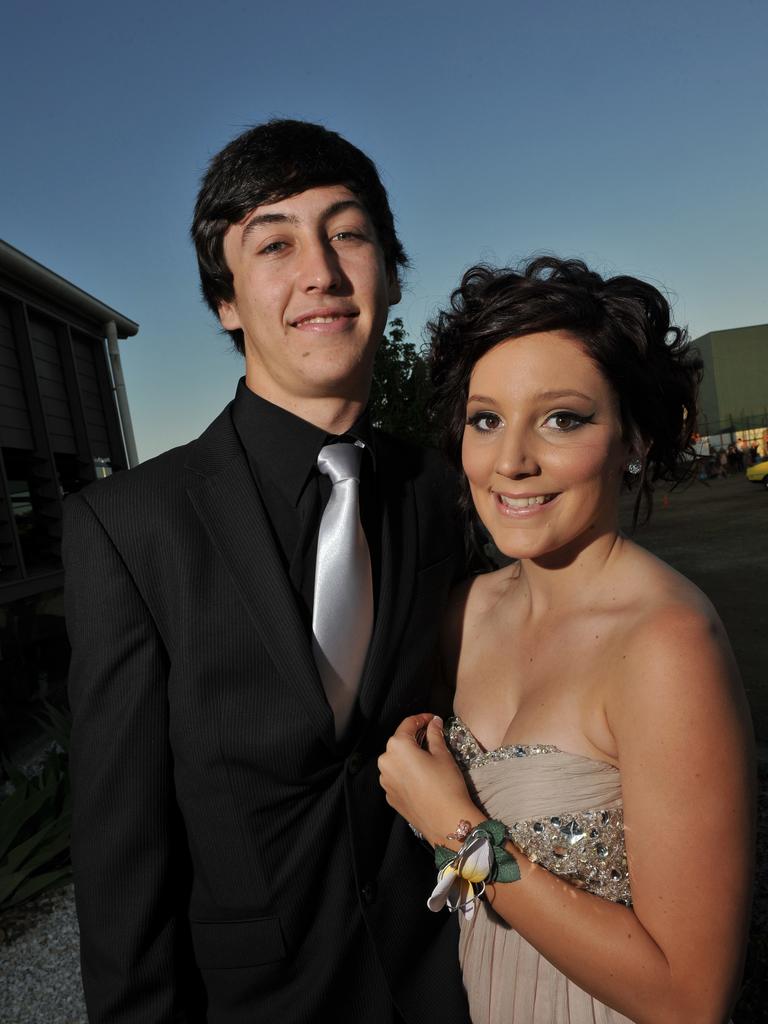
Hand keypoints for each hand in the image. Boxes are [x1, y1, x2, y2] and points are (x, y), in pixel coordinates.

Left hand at [378, 714, 480, 846]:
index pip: (408, 724)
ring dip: (409, 755)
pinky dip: (406, 772)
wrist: (446, 821)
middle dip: (414, 737)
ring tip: (427, 757)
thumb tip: (434, 722)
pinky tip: (421, 776)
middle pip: (399, 742)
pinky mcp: (390, 796)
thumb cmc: (446, 784)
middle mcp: (385, 762)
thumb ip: (434, 735)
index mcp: (397, 747)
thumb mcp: (442, 754)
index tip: (432, 719)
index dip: (421, 719)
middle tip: (432, 736)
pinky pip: (396, 777)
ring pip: (396, 760)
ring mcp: (385, 781)